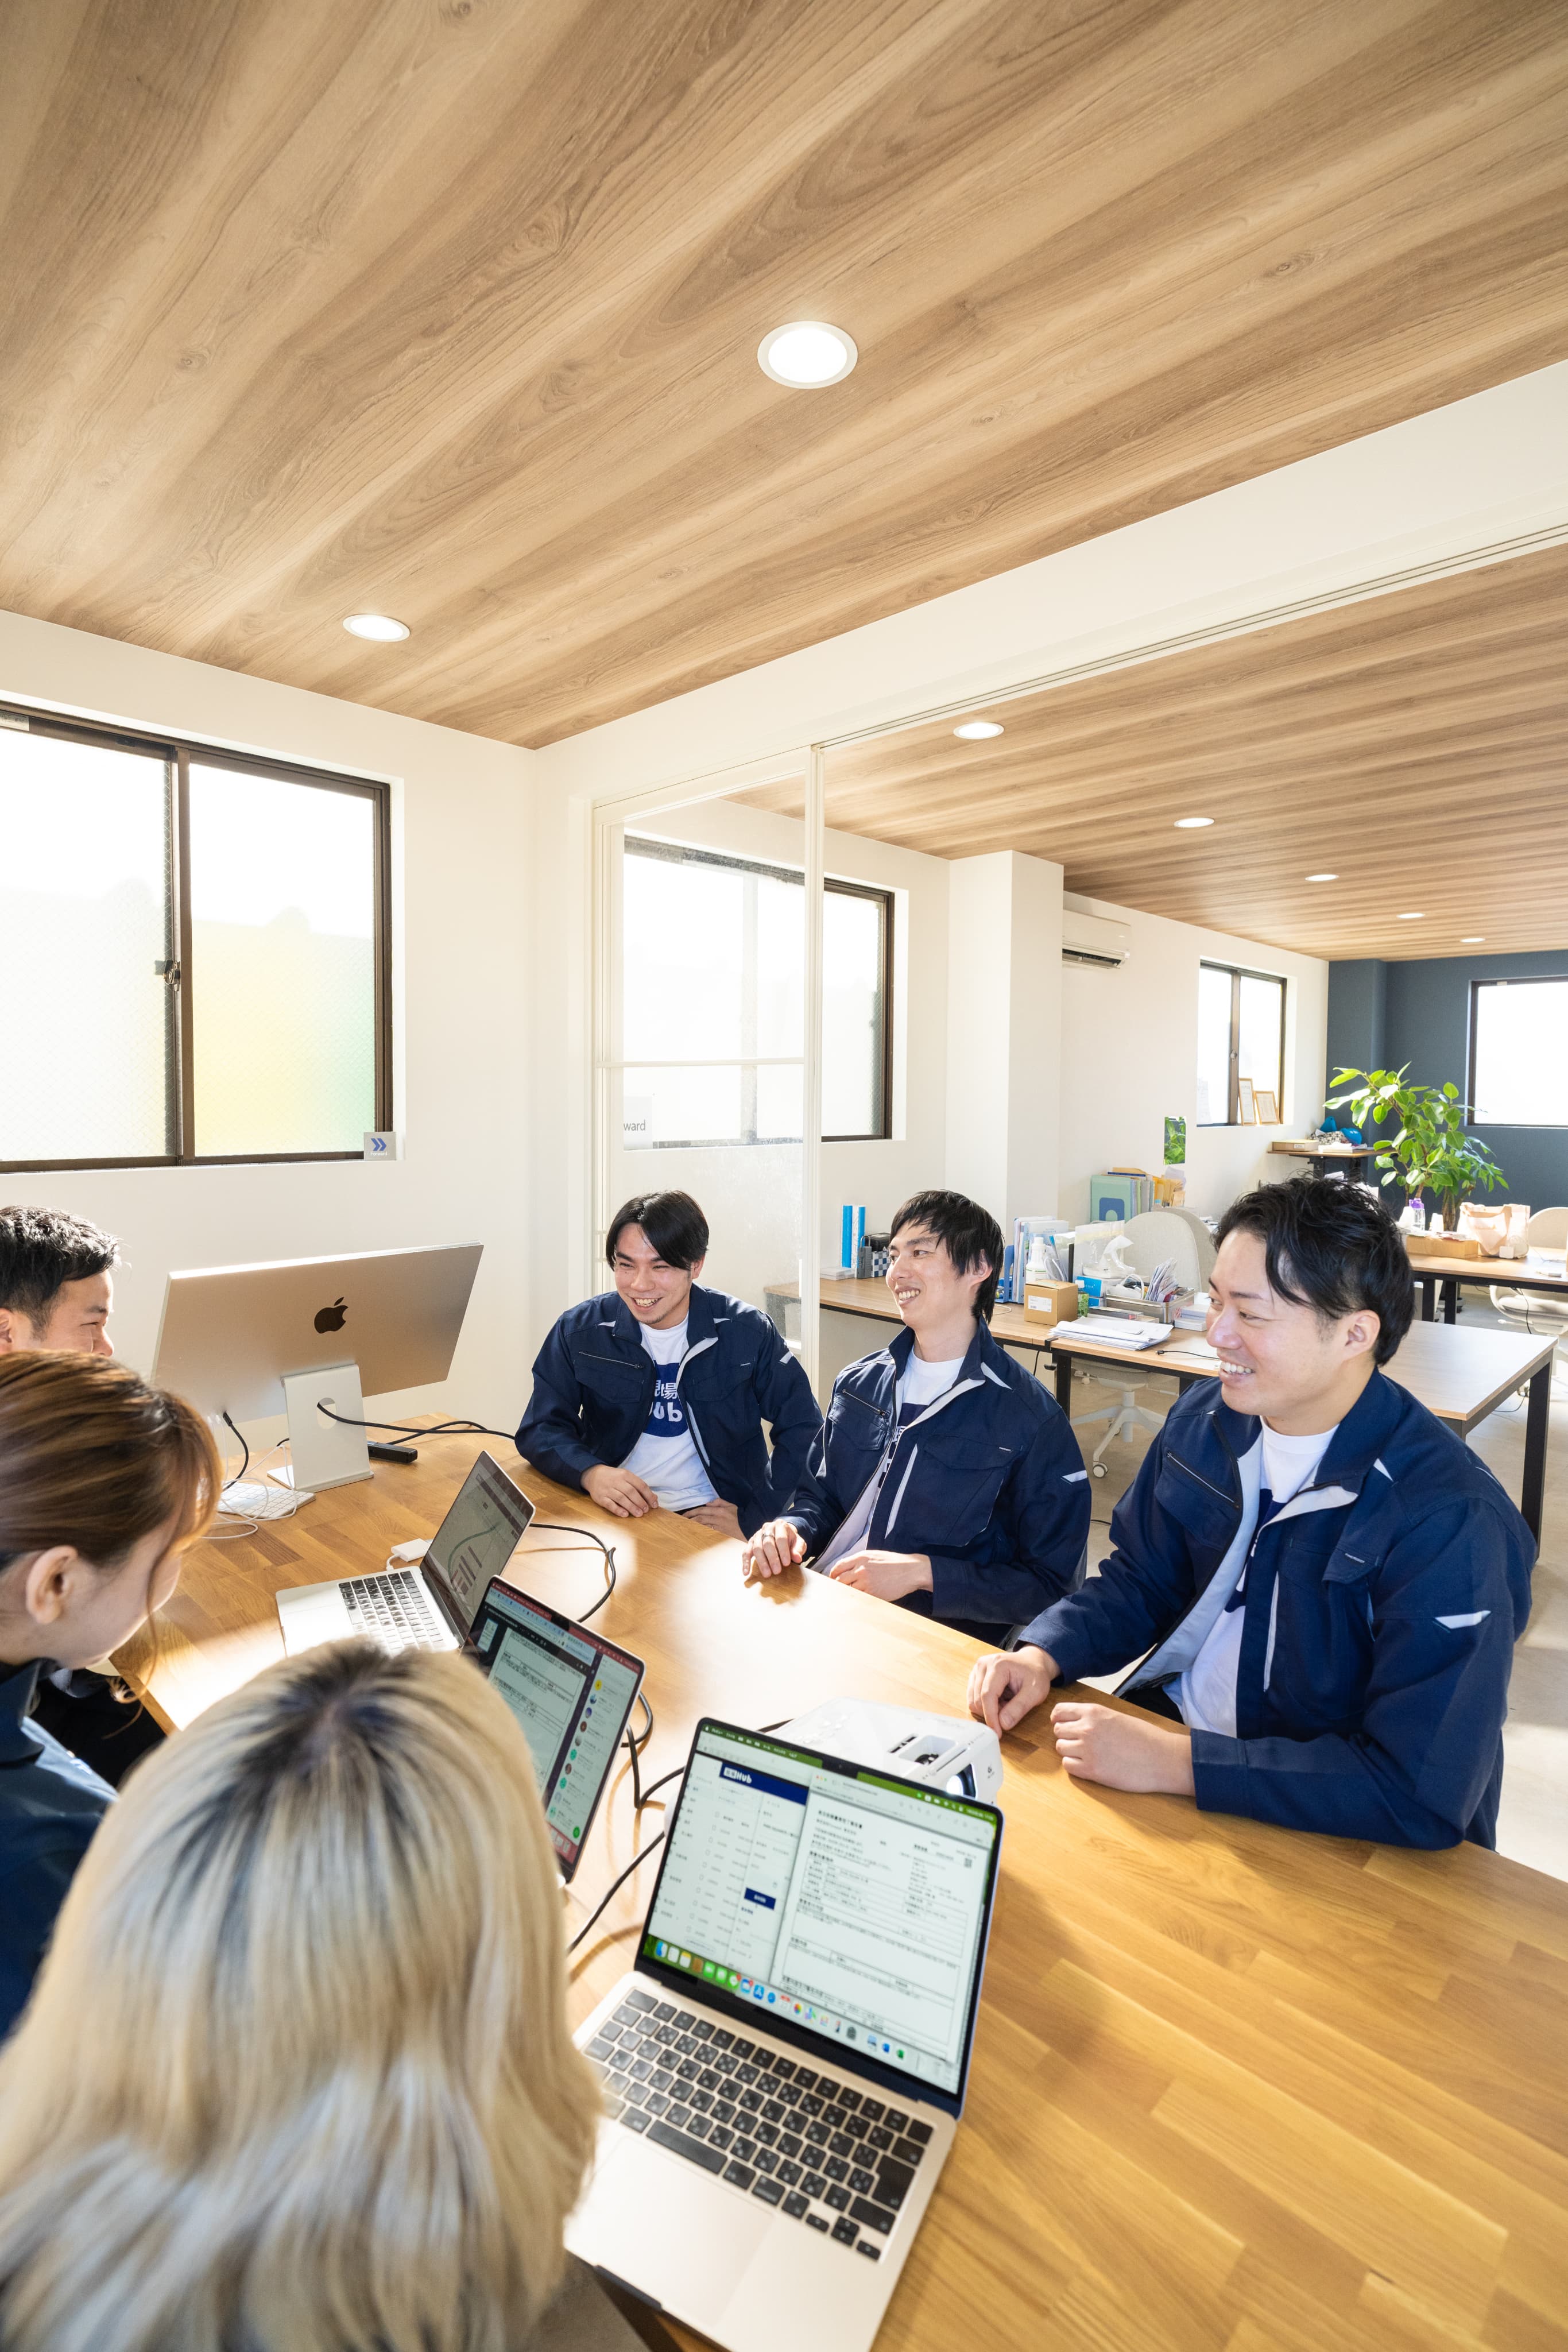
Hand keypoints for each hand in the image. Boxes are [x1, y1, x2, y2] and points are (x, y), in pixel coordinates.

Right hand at [582, 1464, 657, 1518]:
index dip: (648, 1495)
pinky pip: (609, 1504)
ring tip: (639, 1514)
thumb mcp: (626, 1477)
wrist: (593, 1475)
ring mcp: (607, 1489)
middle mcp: (616, 1481)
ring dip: (631, 1507)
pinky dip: (618, 1510)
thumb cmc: (614, 1478)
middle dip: (640, 1502)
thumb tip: (654, 1498)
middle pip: (630, 1492)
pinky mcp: (600, 1497)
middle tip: (646, 1510)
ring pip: (621, 1498)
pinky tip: (625, 1514)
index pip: (640, 1485)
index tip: (654, 1504)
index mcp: (625, 1475)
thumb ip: (639, 1487)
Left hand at [682, 1498, 743, 1537]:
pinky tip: (695, 1533)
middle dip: (689, 1519)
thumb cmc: (741, 1517)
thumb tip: (708, 1502)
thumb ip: (719, 1502)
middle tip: (682, 1521)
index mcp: (720, 1510)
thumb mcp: (731, 1506)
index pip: (702, 1510)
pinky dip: (700, 1532)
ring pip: (702, 1525)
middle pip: (700, 1517)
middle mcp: (718, 1517)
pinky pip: (708, 1532)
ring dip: (693, 1526)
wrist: (750, 1527)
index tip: (684, 1515)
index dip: (692, 1512)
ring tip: (685, 1527)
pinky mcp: (721, 1534)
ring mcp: (719, 1527)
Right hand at [742, 1519, 806, 1578]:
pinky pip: (746, 1552)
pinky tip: (746, 1572)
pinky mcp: (751, 1542)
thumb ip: (798, 1549)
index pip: (781, 1538)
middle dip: (772, 1558)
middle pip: (767, 1543)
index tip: (786, 1563)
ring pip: (756, 1548)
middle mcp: (767, 1528)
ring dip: (761, 1562)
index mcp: (780, 1525)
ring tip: (767, 1574)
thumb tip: (797, 1558)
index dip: (783, 1551)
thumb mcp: (798, 1542)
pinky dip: (745, 1562)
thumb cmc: (790, 1539)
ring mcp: (757, 1535)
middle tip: (777, 1571)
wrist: (782, 1533)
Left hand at [825, 1549, 932, 1602]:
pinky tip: (860, 1598)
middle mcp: (861, 1570)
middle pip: (839, 1580)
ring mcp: (866, 1583)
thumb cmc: (894, 1562)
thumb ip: (859, 1561)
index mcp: (860, 1558)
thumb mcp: (874, 1555)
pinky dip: (858, 1598)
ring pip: (848, 1591)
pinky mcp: (873, 1594)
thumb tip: (846, 1569)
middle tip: (838, 1589)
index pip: (838, 1567)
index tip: (833, 1579)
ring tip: (849, 1594)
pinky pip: (859, 1598)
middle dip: (837, 1585)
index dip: (833, 1574)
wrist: (911, 1570)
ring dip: (848, 1593)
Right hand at [968, 1644, 1056, 1733]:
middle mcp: (983, 1665)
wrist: (1032, 1662)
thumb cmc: (1036, 1675)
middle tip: (1011, 1710)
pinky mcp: (975, 1675)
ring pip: (973, 1701)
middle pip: (978, 1700)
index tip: (998, 1733)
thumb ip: (1019, 1708)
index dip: (991, 1717)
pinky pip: (973, 1698)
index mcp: (998, 1665)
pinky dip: (985, 1705)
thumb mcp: (1036, 1692)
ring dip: (989, 1709)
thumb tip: (1003, 1724)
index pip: (987, 1695)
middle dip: (993, 1713)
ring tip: (1006, 1704)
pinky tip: (999, 1701)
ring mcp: (977, 1669)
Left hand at [1050, 1701, 1194, 1795]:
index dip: (1060, 1719)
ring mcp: (1087, 1750)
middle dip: (1067, 1736)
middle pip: (1058, 1731)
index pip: (1059, 1711)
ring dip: (1070, 1752)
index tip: (1064, 1725)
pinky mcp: (1091, 1770)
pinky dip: (1075, 1766)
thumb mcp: (1116, 1717)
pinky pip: (1068, 1766)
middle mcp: (1086, 1728)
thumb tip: (1076, 1723)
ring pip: (1060, 1748)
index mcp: (1093, 1712)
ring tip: (1088, 1755)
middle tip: (1081, 1743)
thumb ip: (1094, 1718)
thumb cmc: (1144, 1737)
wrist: (1161, 1758)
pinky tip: (1089, 1766)